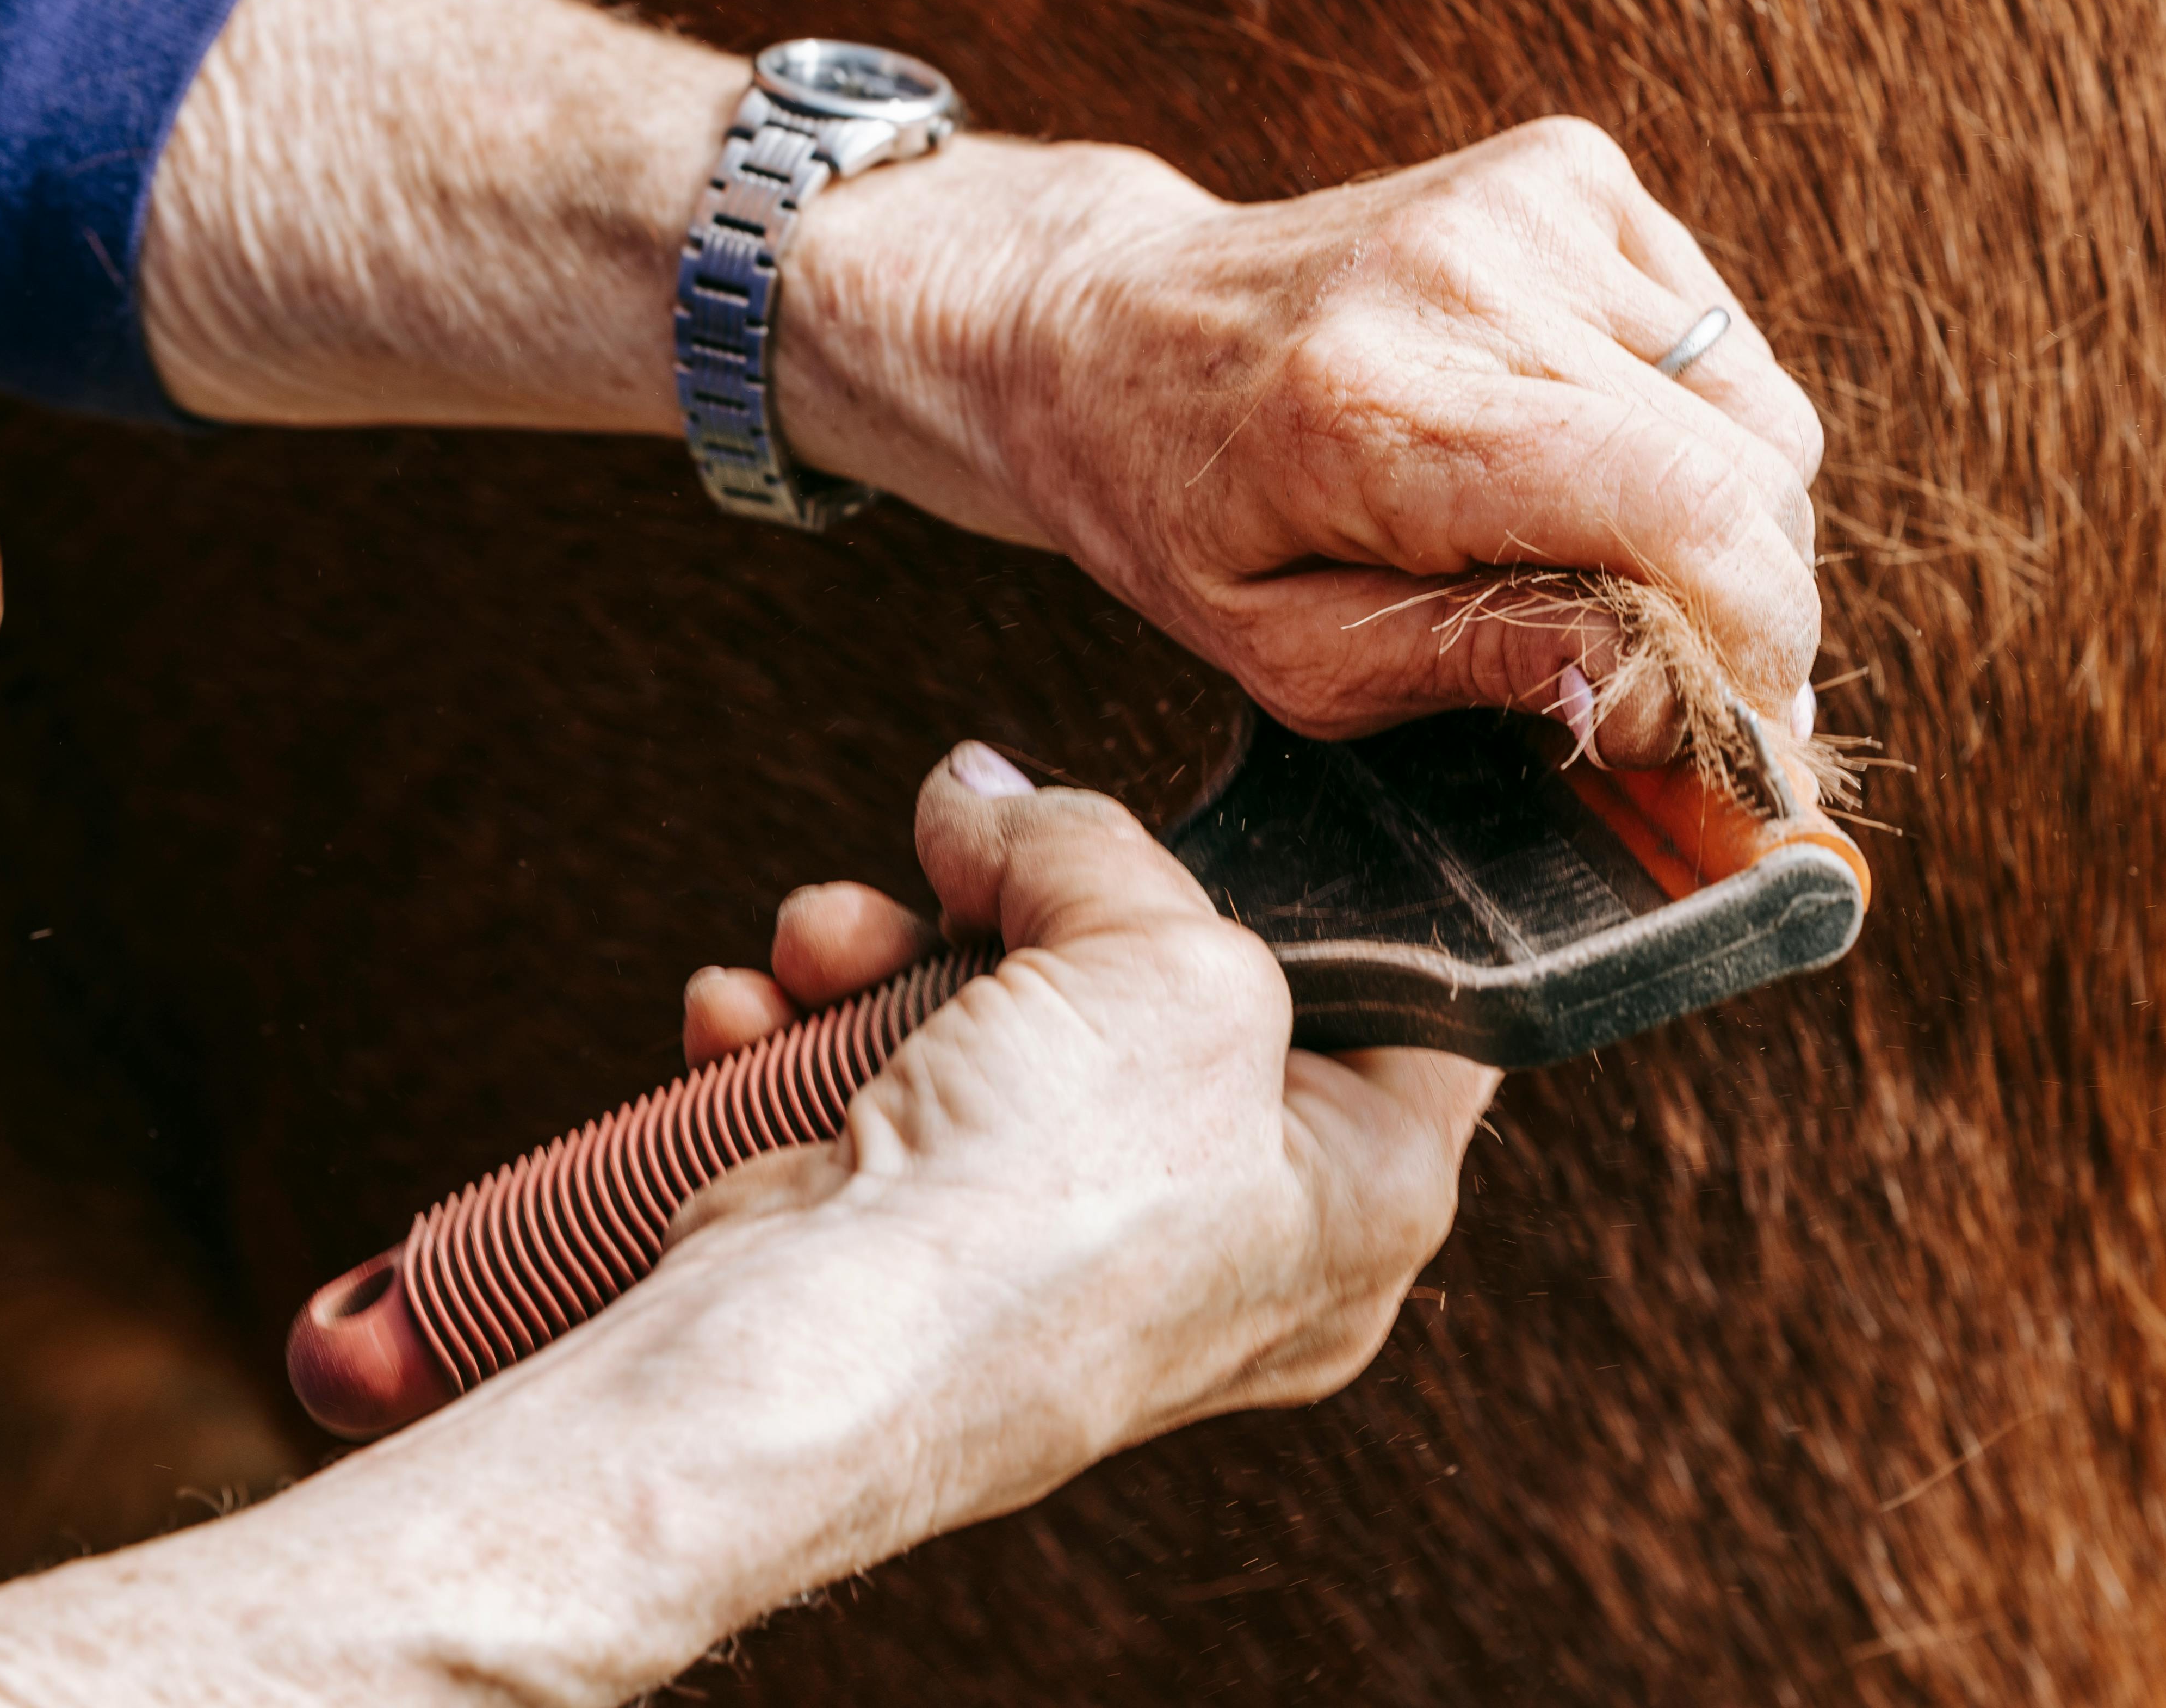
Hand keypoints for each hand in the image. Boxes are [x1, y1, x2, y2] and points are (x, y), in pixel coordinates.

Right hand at [672, 740, 1498, 1483]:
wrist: (818, 1364)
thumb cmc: (1048, 1213)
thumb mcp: (1165, 958)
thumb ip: (1098, 845)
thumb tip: (990, 801)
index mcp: (1362, 1192)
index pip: (1403, 1005)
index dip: (1316, 892)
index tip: (1224, 818)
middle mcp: (1231, 1231)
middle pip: (1159, 983)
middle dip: (1031, 902)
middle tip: (980, 864)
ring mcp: (1069, 1240)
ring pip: (1000, 1017)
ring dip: (889, 953)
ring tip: (834, 942)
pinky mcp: (930, 1238)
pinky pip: (890, 1082)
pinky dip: (816, 1032)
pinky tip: (762, 1014)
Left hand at [785, 119, 1825, 745]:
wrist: (1106, 322)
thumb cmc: (1186, 512)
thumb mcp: (1290, 656)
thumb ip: (1487, 670)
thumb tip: (1678, 701)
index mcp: (1370, 409)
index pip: (1671, 511)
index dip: (1756, 643)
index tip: (1743, 738)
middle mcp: (1460, 277)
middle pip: (1743, 473)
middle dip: (1749, 609)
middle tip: (1675, 678)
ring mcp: (1527, 202)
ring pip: (1762, 417)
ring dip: (1721, 522)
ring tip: (1591, 552)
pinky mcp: (1569, 167)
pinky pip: (1724, 345)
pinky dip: (1691, 427)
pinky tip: (1572, 444)